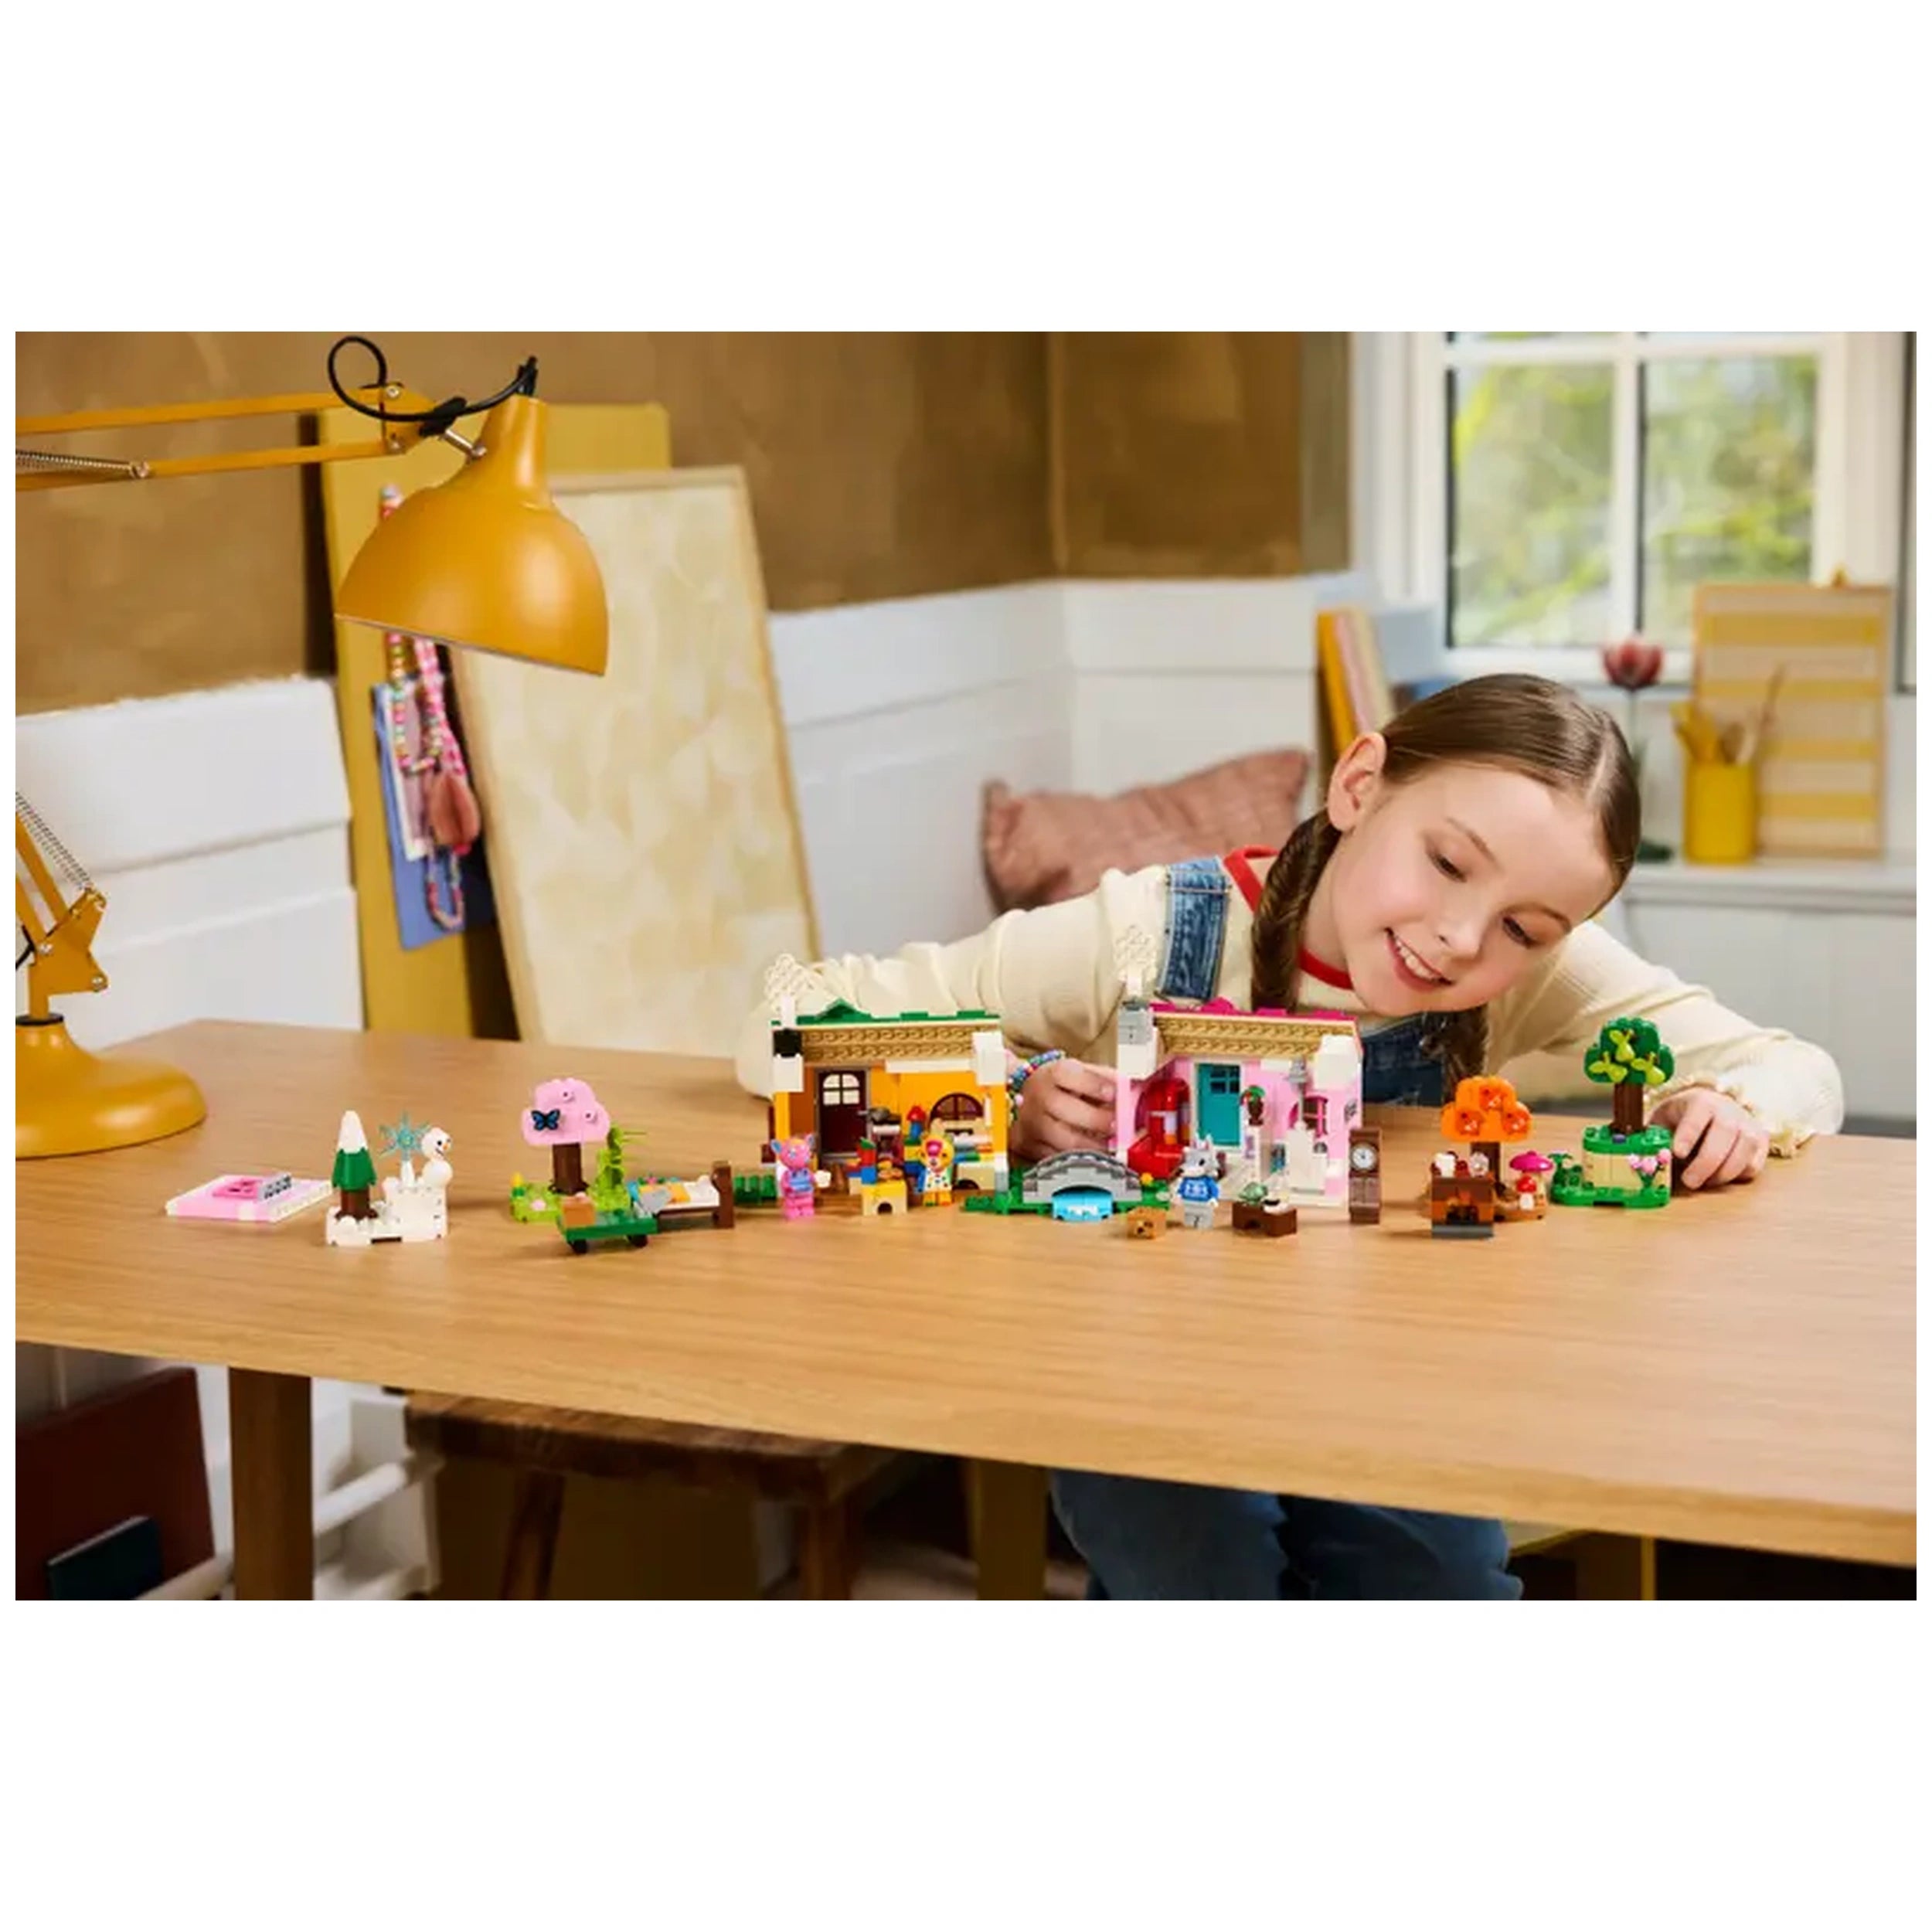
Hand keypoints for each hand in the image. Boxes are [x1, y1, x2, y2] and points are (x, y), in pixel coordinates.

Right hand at [1013, 1057, 1116, 1162]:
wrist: (1031, 1100)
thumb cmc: (1063, 1087)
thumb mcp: (1083, 1074)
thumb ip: (1108, 1080)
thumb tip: (1132, 1092)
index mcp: (1051, 1074)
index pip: (1067, 1074)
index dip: (1092, 1084)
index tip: (1114, 1093)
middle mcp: (1037, 1097)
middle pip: (1064, 1109)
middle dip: (1097, 1120)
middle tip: (1119, 1126)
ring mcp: (1031, 1124)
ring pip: (1064, 1140)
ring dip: (1094, 1145)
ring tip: (1113, 1145)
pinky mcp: (1031, 1146)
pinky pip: (1059, 1157)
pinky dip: (1082, 1159)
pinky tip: (1096, 1155)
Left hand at [1651, 1088, 1768, 1189]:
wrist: (1711, 1110)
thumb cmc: (1681, 1120)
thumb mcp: (1663, 1122)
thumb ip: (1654, 1137)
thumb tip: (1643, 1157)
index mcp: (1701, 1100)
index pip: (1698, 1112)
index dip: (1689, 1133)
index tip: (1678, 1152)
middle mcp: (1729, 1109)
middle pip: (1725, 1132)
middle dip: (1707, 1161)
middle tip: (1690, 1181)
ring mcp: (1748, 1125)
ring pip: (1745, 1148)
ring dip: (1724, 1172)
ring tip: (1703, 1182)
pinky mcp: (1761, 1143)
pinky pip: (1755, 1163)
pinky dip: (1738, 1175)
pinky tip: (1720, 1176)